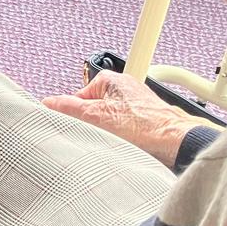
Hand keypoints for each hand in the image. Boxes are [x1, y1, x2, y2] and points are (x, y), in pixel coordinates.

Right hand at [42, 70, 205, 168]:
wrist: (178, 142)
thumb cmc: (146, 126)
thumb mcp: (97, 116)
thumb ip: (69, 108)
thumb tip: (49, 103)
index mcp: (111, 79)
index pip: (78, 96)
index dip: (73, 114)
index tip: (73, 125)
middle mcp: (124, 88)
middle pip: (93, 109)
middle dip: (91, 124)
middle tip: (95, 135)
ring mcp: (135, 105)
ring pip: (109, 121)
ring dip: (108, 133)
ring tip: (115, 141)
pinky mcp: (145, 120)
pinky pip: (123, 130)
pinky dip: (122, 139)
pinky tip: (126, 146)